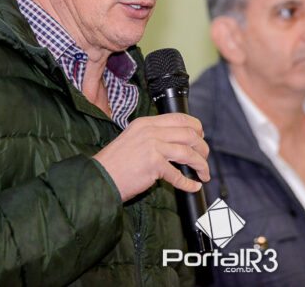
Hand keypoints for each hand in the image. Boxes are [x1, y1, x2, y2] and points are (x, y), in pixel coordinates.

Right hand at [93, 113, 209, 201]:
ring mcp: (152, 147)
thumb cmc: (115, 163)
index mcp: (146, 122)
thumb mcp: (133, 138)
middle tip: (205, 158)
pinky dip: (188, 183)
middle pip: (189, 134)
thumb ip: (153, 136)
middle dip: (203, 148)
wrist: (99, 178)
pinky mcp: (153, 164)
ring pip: (188, 153)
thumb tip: (177, 142)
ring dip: (201, 165)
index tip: (201, 136)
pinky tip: (193, 186)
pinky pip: (178, 175)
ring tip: (204, 174)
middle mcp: (151, 131)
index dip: (196, 127)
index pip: (180, 118)